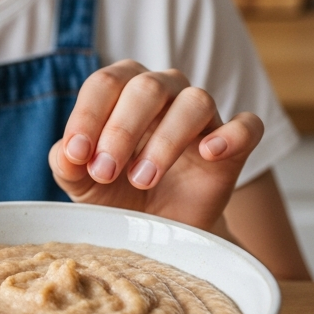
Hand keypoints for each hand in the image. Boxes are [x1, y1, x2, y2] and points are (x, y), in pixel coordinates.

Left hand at [48, 61, 263, 231]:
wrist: (154, 230)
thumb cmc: (112, 192)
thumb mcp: (80, 182)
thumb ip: (66, 164)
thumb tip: (67, 152)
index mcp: (121, 87)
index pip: (104, 84)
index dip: (88, 116)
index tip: (79, 155)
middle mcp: (162, 89)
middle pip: (147, 88)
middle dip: (121, 130)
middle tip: (107, 173)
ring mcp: (201, 115)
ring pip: (194, 102)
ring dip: (166, 140)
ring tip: (142, 178)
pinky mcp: (234, 145)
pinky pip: (247, 126)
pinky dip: (232, 135)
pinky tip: (208, 153)